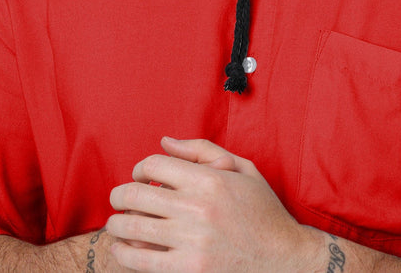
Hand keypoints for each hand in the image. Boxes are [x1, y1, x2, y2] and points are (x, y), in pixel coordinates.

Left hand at [107, 137, 323, 271]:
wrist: (285, 260)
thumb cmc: (263, 212)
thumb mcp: (243, 169)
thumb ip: (203, 151)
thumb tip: (165, 142)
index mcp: (210, 179)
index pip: (155, 164)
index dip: (139, 167)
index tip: (139, 176)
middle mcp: (198, 208)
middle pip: (136, 194)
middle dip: (119, 195)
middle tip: (117, 199)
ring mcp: (193, 242)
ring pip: (133, 227)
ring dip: (117, 224)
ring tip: (116, 224)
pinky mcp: (189, 271)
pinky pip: (142, 261)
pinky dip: (124, 254)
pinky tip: (123, 249)